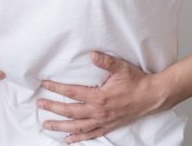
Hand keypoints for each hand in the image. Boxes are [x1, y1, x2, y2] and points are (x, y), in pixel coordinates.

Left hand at [38, 52, 167, 143]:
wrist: (153, 97)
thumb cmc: (137, 81)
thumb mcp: (121, 68)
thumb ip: (105, 62)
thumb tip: (92, 55)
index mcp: (99, 97)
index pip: (72, 93)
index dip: (56, 89)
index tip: (44, 85)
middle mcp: (99, 112)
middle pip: (70, 111)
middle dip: (53, 108)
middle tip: (39, 104)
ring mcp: (103, 121)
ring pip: (77, 126)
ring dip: (60, 126)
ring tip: (46, 124)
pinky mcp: (109, 126)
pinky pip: (91, 134)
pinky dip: (78, 138)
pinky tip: (68, 139)